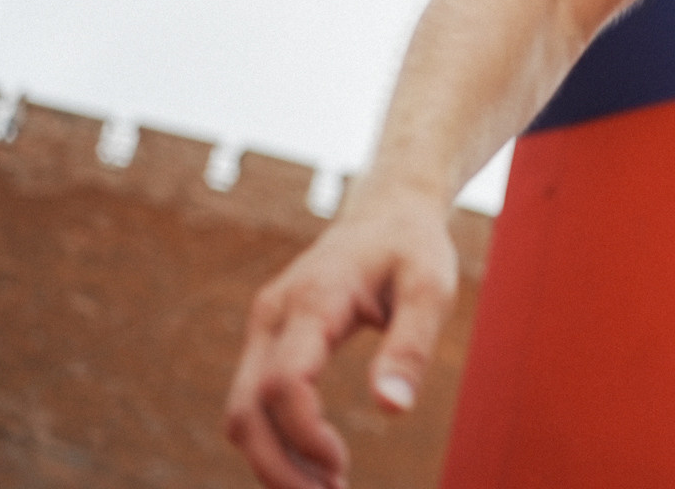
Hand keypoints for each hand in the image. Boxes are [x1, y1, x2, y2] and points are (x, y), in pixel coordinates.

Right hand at [224, 191, 458, 488]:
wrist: (386, 211)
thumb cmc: (412, 248)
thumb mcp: (432, 286)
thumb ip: (412, 345)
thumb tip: (391, 410)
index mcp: (313, 300)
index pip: (284, 381)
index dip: (303, 434)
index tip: (341, 468)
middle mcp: (274, 315)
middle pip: (246, 408)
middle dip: (277, 467)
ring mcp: (265, 327)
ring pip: (242, 410)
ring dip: (274, 460)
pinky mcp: (270, 339)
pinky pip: (255, 399)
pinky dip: (276, 439)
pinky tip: (316, 464)